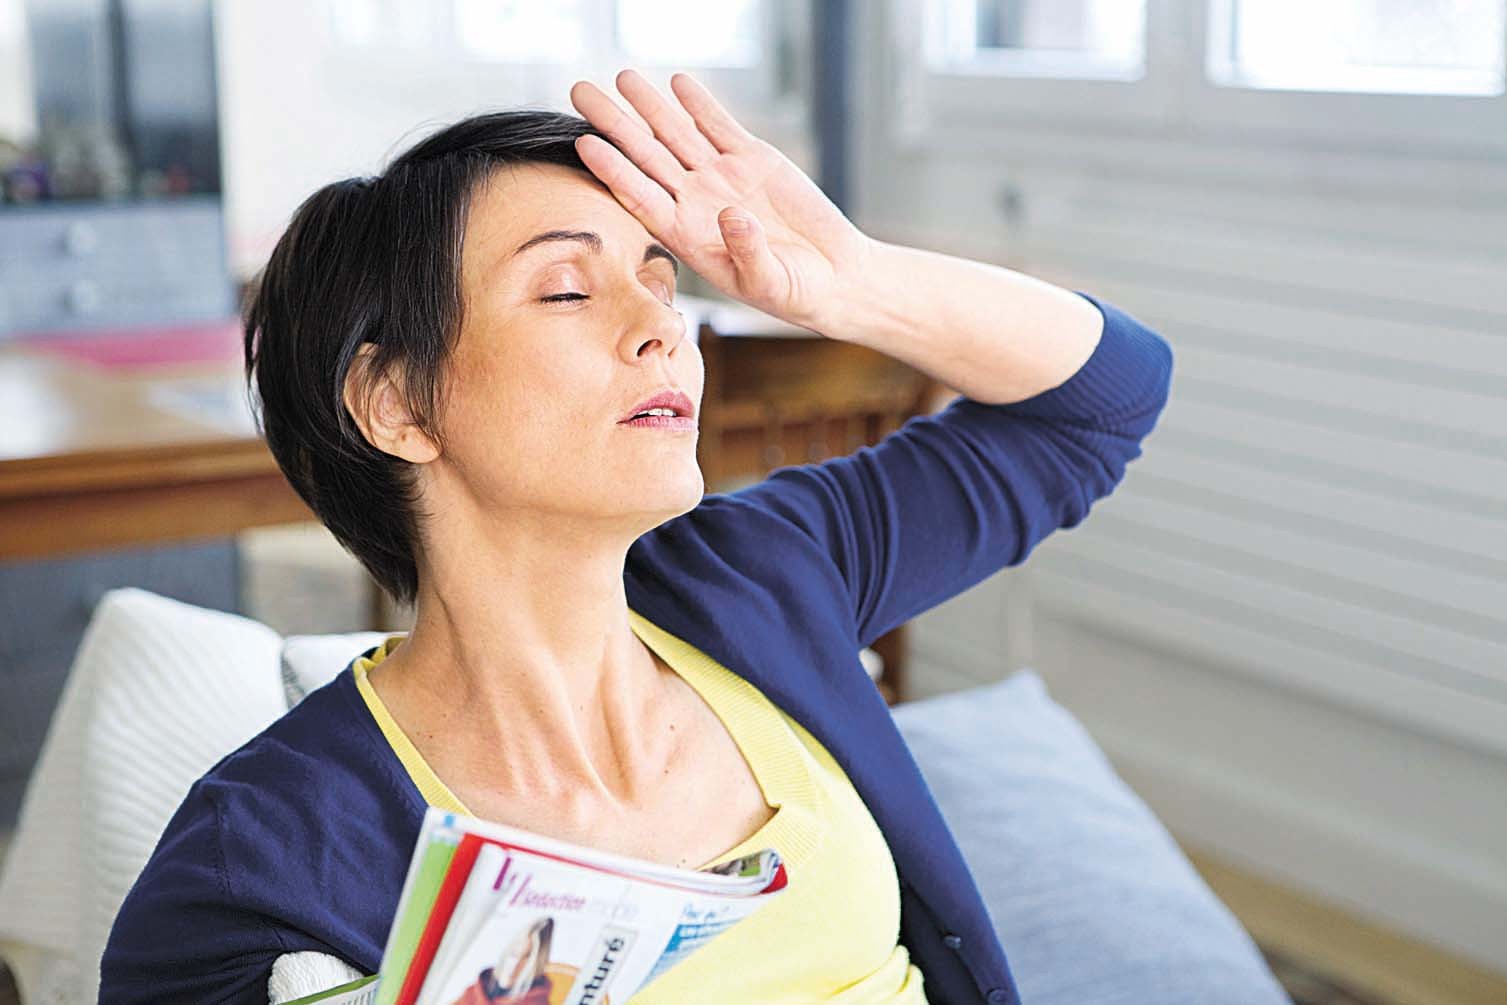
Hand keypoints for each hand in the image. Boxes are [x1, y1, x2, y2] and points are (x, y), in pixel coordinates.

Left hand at [569, 68, 873, 334]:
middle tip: (580, 92)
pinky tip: (679, 83)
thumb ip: (748, 252)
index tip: (585, 144)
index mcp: (688, 236)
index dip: (613, 170)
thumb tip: (731, 213)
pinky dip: (701, 105)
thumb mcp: (769, 281)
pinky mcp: (754, 159)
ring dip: (650, 106)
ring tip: (622, 76)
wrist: (833, 276)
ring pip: (678, 134)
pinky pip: (720, 126)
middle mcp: (696, 202)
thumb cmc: (795, 291)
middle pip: (646, 156)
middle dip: (614, 124)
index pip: (641, 196)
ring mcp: (722, 177)